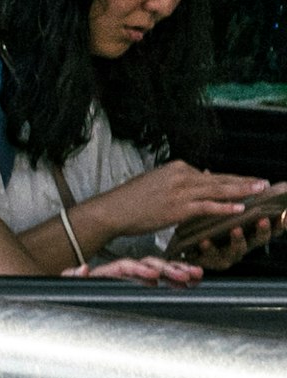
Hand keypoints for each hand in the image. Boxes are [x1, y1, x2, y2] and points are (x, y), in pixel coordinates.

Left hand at [76, 252, 203, 284]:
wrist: (72, 302)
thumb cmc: (73, 293)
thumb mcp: (69, 285)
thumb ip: (72, 277)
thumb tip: (82, 268)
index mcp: (107, 272)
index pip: (126, 265)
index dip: (140, 269)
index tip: (153, 275)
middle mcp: (123, 274)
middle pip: (149, 265)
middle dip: (168, 268)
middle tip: (185, 274)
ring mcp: (134, 280)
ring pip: (159, 272)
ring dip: (177, 271)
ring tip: (195, 274)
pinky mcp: (141, 289)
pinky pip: (161, 282)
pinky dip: (176, 280)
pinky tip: (191, 281)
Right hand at [90, 161, 272, 247]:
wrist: (112, 210)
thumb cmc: (131, 199)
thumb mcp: (157, 182)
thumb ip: (182, 179)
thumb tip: (205, 175)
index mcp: (177, 167)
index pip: (211, 174)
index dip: (233, 178)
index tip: (248, 181)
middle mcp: (181, 176)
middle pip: (220, 179)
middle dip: (244, 182)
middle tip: (265, 183)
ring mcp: (181, 192)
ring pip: (218, 190)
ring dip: (242, 191)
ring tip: (260, 191)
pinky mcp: (179, 208)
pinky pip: (208, 206)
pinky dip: (225, 207)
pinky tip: (240, 208)